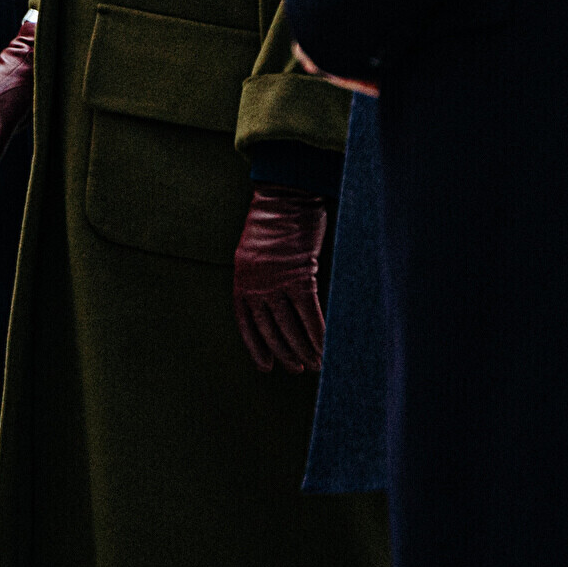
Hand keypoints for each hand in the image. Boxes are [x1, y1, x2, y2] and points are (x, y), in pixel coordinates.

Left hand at [232, 183, 327, 372]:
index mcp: (241, 282)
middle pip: (272, 331)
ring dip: (305, 349)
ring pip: (292, 327)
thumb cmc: (273, 223)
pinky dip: (319, 334)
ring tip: (316, 363)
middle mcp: (255, 287)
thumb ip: (259, 280)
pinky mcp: (300, 277)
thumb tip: (273, 305)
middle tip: (298, 368)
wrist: (284, 198)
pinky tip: (326, 347)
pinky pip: (310, 314)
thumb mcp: (254, 254)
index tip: (267, 367)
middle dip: (286, 353)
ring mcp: (277, 283)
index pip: (248, 326)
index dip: (257, 349)